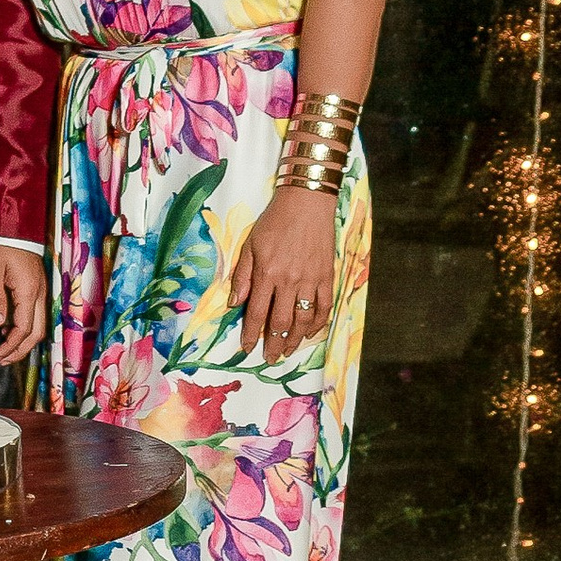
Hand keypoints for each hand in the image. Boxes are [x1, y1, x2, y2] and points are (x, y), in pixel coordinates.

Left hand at [0, 240, 46, 368]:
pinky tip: (10, 330)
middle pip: (36, 332)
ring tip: (5, 350)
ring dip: (24, 341)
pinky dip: (25, 328)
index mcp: (28, 290)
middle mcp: (39, 293)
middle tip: (2, 359)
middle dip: (20, 350)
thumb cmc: (0, 243)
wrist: (12, 223)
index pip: (24, 328)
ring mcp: (40, 290)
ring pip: (39, 325)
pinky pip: (36, 314)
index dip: (11, 346)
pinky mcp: (36, 287)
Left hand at [231, 189, 335, 363]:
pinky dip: (318, 323)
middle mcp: (289, 280)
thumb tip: (233, 303)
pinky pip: (324, 306)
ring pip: (304, 319)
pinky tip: (311, 333)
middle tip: (270, 358)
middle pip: (281, 322)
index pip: (257, 313)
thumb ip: (242, 275)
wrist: (306, 202)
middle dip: (274, 344)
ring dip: (295, 340)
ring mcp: (310, 280)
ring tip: (288, 351)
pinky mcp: (327, 276)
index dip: (251, 334)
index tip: (247, 348)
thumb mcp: (250, 244)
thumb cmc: (274, 221)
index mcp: (266, 273)